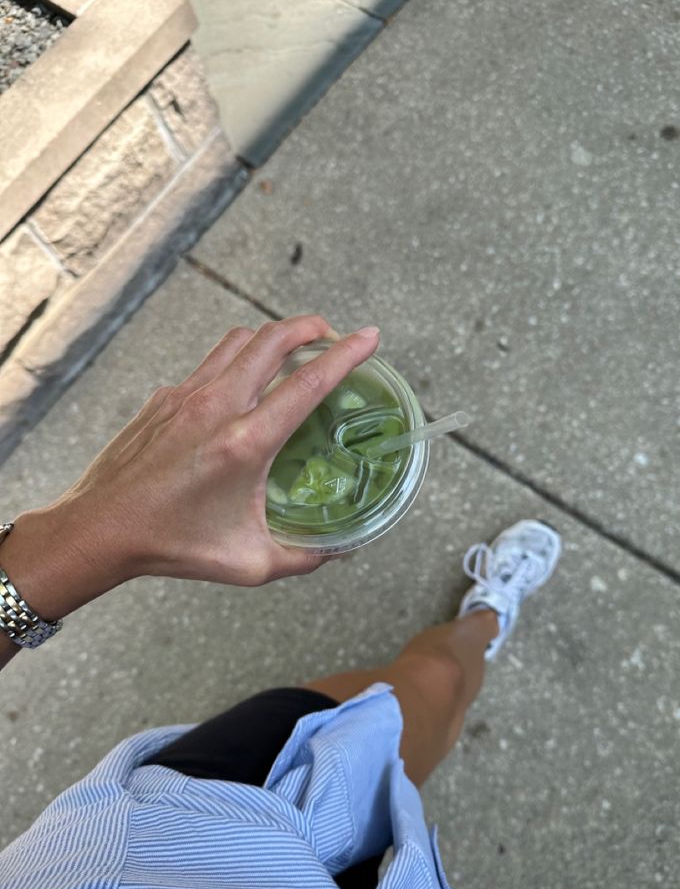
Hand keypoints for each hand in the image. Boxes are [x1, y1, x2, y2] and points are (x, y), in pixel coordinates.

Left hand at [33, 316, 379, 590]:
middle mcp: (216, 408)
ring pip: (239, 341)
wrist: (100, 529)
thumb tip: (340, 549)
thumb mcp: (249, 562)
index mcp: (244, 444)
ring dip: (273, 336)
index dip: (346, 354)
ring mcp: (186, 396)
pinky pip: (210, 362)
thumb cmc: (172, 547)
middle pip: (272, 339)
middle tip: (331, 335)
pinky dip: (238, 360)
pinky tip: (244, 386)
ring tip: (293, 349)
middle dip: (310, 326)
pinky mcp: (165, 398)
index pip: (307, 383)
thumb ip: (304, 556)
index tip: (369, 336)